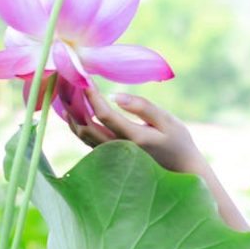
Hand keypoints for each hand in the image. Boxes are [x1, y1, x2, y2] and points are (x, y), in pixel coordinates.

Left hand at [64, 86, 204, 173]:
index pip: (104, 114)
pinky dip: (77, 122)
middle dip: (74, 101)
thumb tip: (115, 96)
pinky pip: (85, 139)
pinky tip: (75, 107)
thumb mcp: (168, 121)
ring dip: (72, 112)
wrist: (181, 171)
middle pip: (85, 125)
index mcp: (134, 137)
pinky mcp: (108, 157)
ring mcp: (111, 156)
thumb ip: (143, 107)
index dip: (91, 95)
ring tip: (68, 90)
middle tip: (70, 80)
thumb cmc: (178, 142)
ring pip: (81, 134)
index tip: (85, 77)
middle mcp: (118, 149)